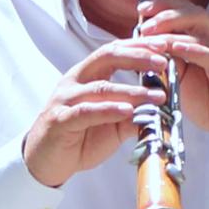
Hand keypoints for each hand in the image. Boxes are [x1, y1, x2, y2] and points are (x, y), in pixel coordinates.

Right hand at [21, 48, 160, 189]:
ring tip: (156, 95)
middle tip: (162, 62)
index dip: (138, 46)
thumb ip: (134, 114)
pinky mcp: (59, 120)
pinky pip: (86, 111)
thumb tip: (162, 109)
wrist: (45, 162)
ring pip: (101, 88)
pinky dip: (108, 110)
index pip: (114, 51)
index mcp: (86, 75)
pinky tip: (127, 110)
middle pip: (106, 57)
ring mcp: (65, 99)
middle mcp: (74, 82)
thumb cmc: (78, 138)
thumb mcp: (112, 125)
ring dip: (132, 91)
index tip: (163, 47)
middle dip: (137, 57)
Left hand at [127, 0, 208, 151]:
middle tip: (145, 23)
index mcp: (206, 40)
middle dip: (168, 13)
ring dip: (175, 31)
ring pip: (203, 31)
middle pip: (196, 14)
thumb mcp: (181, 80)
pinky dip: (195, 50)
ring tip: (154, 34)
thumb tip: (144, 50)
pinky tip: (178, 49)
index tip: (142, 9)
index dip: (165, 6)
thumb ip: (167, 63)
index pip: (187, 12)